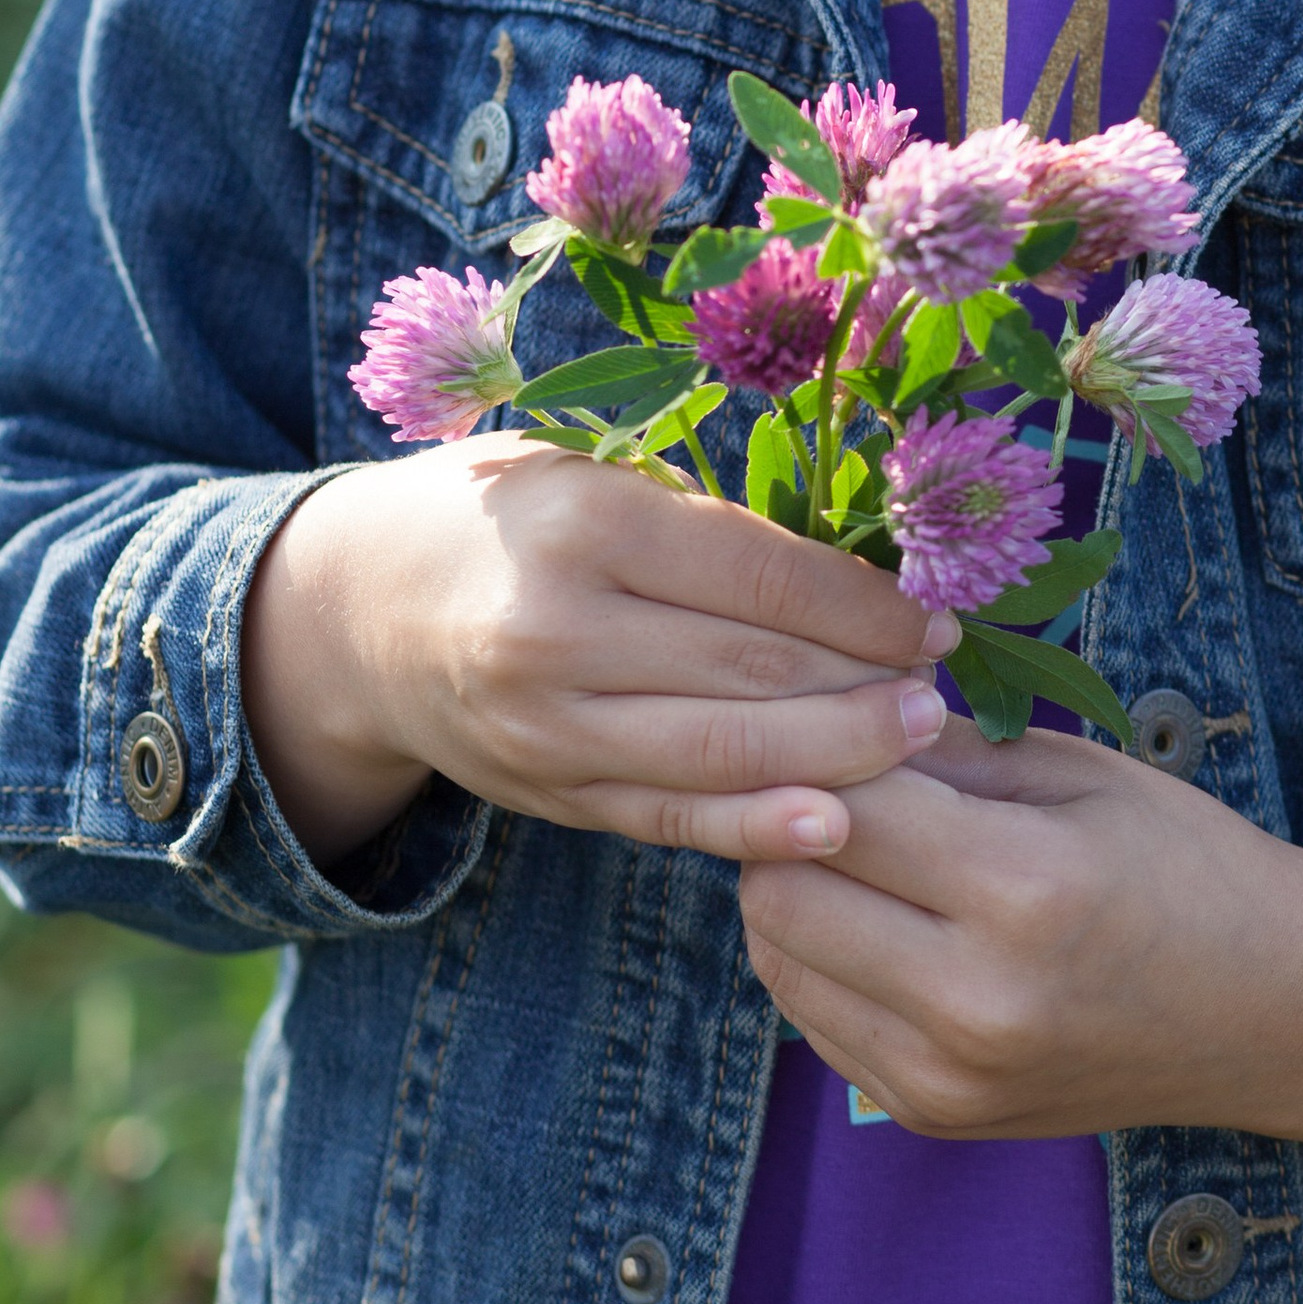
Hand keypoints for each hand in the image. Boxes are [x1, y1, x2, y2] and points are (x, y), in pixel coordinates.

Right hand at [241, 440, 955, 870]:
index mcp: (581, 525)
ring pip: (718, 756)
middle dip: (864, 687)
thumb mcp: (589, 475)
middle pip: (746, 673)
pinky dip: (756, 828)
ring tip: (918, 746)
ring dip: (834, 759)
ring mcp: (547, 728)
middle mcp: (557, 632)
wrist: (356, 611)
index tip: (934, 617)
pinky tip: (832, 828)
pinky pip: (668, 816)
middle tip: (946, 693)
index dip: (859, 605)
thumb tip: (853, 579)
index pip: (754, 574)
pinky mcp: (548, 794)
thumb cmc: (504, 517)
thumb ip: (701, 525)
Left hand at [735, 719, 1302, 1187]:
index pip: (839, 804)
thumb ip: (941, 751)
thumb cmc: (1185, 864)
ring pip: (777, 958)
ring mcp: (947, 1076)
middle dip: (786, 817)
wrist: (1273, 1015)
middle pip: (781, 888)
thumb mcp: (1077, 773)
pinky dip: (820, 957)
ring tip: (854, 843)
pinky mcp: (932, 1115)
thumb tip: (819, 714)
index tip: (831, 713)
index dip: (818, 746)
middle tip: (828, 773)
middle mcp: (974, 1001)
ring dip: (792, 887)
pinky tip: (877, 916)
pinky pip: (815, 1020)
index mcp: (1024, 889)